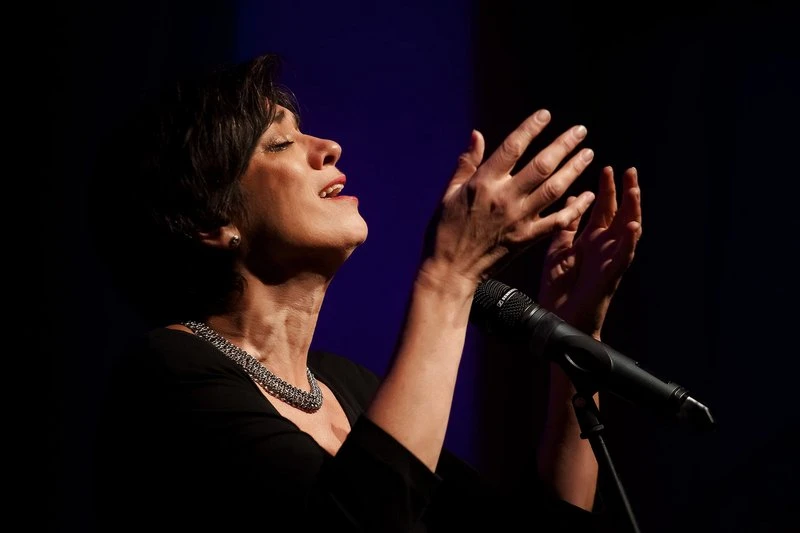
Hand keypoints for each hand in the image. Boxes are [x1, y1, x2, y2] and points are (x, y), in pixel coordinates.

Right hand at [421, 109, 596, 287]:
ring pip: (554, 188)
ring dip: (574, 169)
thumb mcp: (448, 193)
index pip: (512, 147)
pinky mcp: (527, 238)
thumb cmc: (444, 230)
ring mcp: (519, 218)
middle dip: (564, 145)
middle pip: (542, 165)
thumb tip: (477, 134)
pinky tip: (587, 196)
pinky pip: (558, 220)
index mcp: (483, 183)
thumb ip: (467, 163)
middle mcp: (504, 198)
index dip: (530, 128)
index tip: (545, 115)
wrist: (451, 270)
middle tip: (581, 131)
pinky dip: (575, 208)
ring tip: (589, 154)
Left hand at [537, 166, 642, 337]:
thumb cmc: (559, 288)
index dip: (607, 189)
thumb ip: (567, 226)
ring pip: (628, 232)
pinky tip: (633, 227)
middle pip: (620, 214)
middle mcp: (604, 247)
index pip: (603, 208)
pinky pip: (623, 257)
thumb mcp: (559, 249)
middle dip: (625, 192)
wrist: (556, 318)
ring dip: (633, 211)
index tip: (607, 168)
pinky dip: (629, 242)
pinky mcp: (610, 276)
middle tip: (628, 171)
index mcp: (591, 240)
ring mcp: (610, 260)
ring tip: (635, 190)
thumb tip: (574, 198)